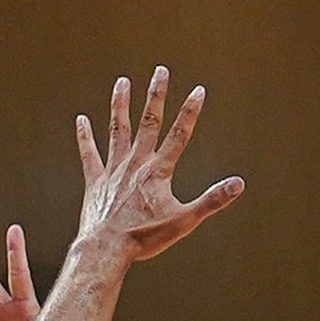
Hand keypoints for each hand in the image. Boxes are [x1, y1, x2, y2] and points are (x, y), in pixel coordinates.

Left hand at [74, 68, 242, 263]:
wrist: (106, 249)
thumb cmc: (145, 237)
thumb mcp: (185, 220)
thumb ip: (212, 200)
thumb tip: (238, 184)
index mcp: (158, 171)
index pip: (179, 134)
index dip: (190, 111)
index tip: (198, 90)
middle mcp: (135, 163)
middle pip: (149, 122)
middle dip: (156, 95)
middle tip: (160, 71)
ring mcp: (113, 170)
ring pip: (117, 130)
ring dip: (121, 105)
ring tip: (122, 82)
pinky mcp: (95, 181)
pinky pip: (89, 154)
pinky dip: (85, 137)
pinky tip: (81, 119)